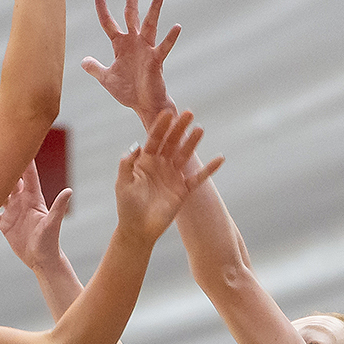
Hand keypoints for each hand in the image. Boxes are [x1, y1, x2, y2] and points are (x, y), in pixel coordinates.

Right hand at [0, 163, 73, 273]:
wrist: (41, 260)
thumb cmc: (50, 242)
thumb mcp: (52, 224)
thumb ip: (59, 207)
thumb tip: (69, 191)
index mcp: (33, 198)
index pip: (28, 175)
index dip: (24, 160)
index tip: (18, 143)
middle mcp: (21, 202)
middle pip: (10, 180)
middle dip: (3, 167)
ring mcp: (12, 212)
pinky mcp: (5, 224)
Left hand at [86, 0, 179, 122]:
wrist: (144, 106)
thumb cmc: (128, 92)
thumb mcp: (107, 79)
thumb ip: (95, 68)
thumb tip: (83, 61)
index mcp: (120, 45)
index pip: (108, 22)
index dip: (102, 7)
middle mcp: (134, 42)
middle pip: (131, 14)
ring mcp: (146, 50)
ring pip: (150, 24)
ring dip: (154, 8)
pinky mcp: (156, 61)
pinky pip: (164, 47)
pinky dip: (170, 38)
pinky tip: (176, 26)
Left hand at [113, 109, 222, 245]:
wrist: (138, 230)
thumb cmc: (127, 206)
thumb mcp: (123, 184)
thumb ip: (127, 164)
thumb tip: (136, 145)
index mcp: (145, 161)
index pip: (154, 139)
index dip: (161, 127)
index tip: (167, 113)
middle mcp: (161, 165)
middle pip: (172, 143)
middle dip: (179, 128)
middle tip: (188, 113)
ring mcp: (173, 177)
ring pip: (185, 155)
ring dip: (192, 143)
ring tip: (200, 128)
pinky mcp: (183, 190)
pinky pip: (198, 178)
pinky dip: (209, 169)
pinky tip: (220, 158)